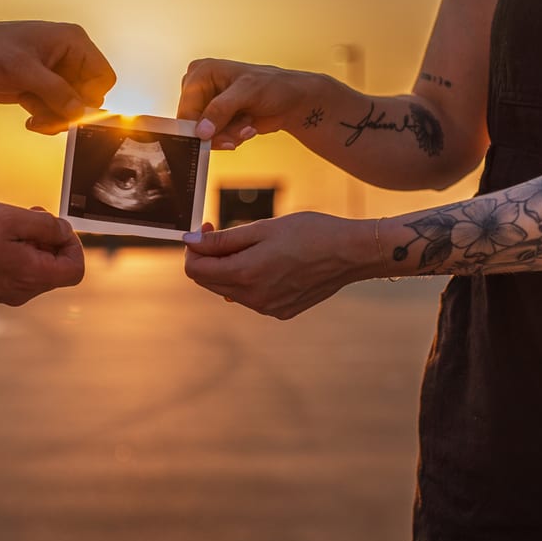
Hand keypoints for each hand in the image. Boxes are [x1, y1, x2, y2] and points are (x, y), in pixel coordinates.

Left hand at [0, 18, 115, 133]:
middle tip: (47, 113)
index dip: (90, 96)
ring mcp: (57, 74)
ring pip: (73, 108)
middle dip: (68, 110)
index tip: (70, 107)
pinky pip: (58, 111)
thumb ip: (55, 91)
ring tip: (34, 114)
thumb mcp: (24, 70)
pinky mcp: (44, 88)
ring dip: (55, 117)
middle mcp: (69, 57)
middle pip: (89, 96)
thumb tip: (79, 111)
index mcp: (72, 42)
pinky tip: (30, 116)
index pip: (102, 77)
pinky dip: (46, 118)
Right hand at [0, 201, 84, 304]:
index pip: (74, 269)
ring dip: (30, 242)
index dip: (72, 243)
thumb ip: (44, 226)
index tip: (54, 223)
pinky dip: (14, 250)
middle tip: (30, 213)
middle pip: (55, 268)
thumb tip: (64, 231)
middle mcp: (19, 292)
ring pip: (34, 268)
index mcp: (30, 277)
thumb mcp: (9, 218)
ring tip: (7, 221)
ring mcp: (2, 293)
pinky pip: (14, 270)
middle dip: (50, 239)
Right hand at [177, 58, 325, 148]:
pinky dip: (233, 137)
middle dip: (219, 131)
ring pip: (205, 135)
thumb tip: (200, 130)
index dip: (196, 126)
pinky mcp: (217, 121)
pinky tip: (248, 126)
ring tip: (248, 124)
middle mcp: (200, 88)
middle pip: (193, 124)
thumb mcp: (247, 92)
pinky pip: (215, 139)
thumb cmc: (274, 86)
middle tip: (242, 127)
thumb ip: (221, 109)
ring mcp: (208, 106)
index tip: (211, 137)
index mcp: (201, 72)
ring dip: (229, 135)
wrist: (292, 102)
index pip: (186, 106)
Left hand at [182, 213, 376, 319]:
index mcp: (246, 275)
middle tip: (221, 230)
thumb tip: (190, 241)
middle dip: (209, 257)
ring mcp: (268, 309)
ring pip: (229, 290)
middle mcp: (254, 298)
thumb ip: (222, 239)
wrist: (352, 253)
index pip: (195, 270)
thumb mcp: (262, 228)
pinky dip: (250, 279)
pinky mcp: (282, 311)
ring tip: (252, 245)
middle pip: (209, 282)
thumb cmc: (310, 232)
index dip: (193, 248)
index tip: (205, 228)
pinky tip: (270, 261)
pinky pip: (252, 296)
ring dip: (229, 268)